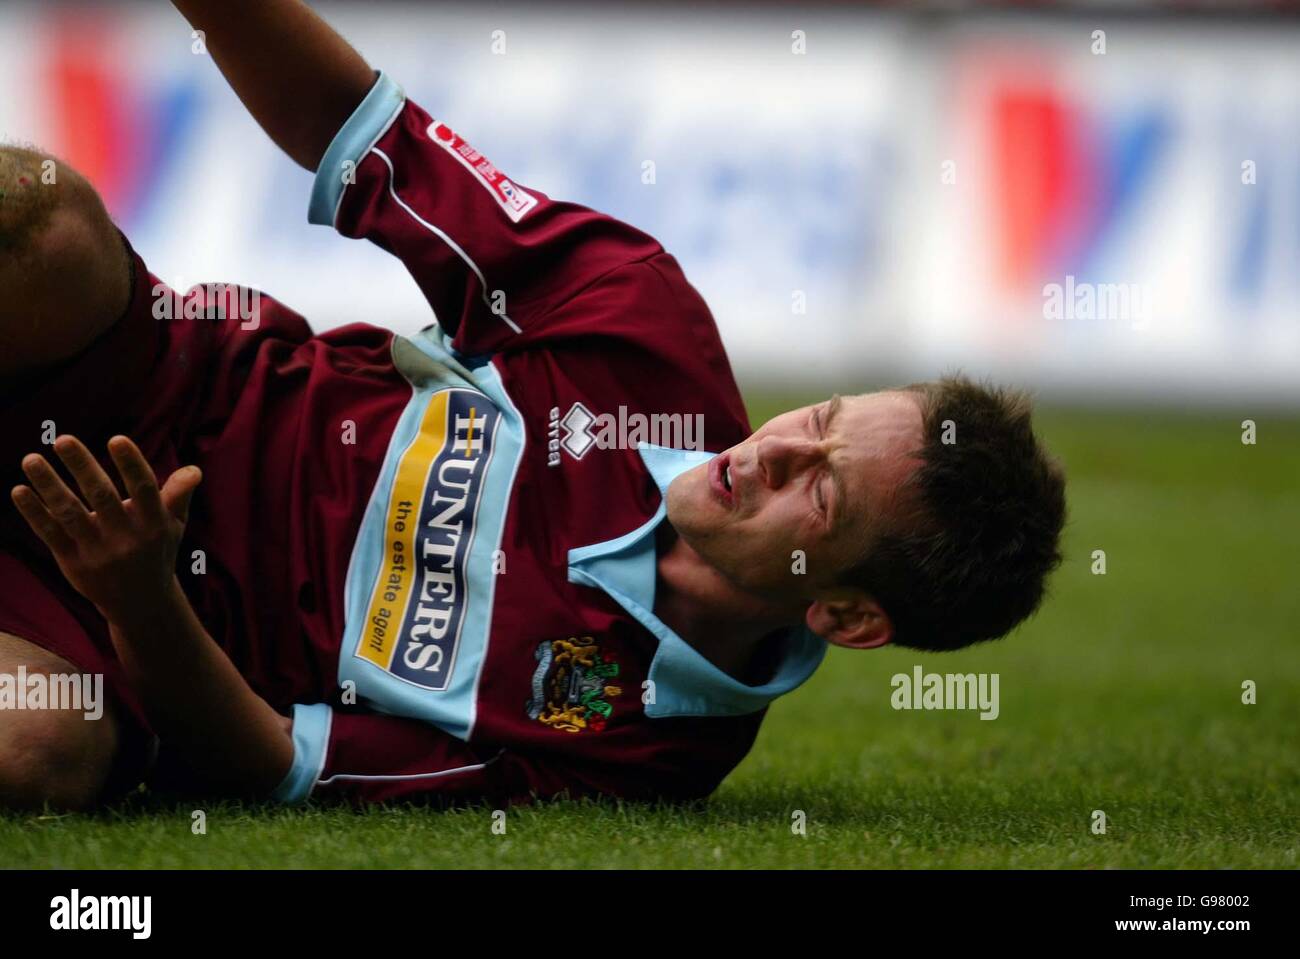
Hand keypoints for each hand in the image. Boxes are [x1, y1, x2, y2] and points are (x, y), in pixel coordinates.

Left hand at [10, 435, 201, 624]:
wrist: (140, 604)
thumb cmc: (157, 553)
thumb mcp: (175, 526)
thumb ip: (179, 495)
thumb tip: (194, 469)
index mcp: (154, 524)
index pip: (144, 489)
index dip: (131, 464)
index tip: (116, 438)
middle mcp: (126, 538)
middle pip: (102, 497)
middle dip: (82, 466)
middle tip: (63, 439)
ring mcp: (98, 552)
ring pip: (71, 514)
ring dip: (49, 485)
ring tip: (31, 459)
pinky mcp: (74, 563)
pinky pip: (51, 534)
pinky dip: (34, 513)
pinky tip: (20, 490)